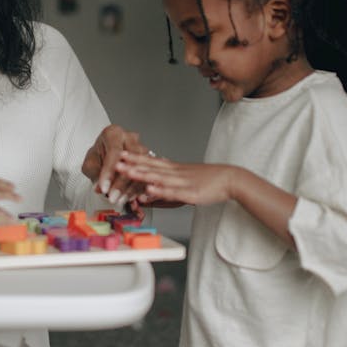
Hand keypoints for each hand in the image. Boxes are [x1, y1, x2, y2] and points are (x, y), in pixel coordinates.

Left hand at [82, 124, 150, 207]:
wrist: (105, 154)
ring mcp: (141, 148)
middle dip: (121, 183)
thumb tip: (100, 187)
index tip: (104, 187)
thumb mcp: (91, 163)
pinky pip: (146, 176)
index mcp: (114, 134)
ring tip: (120, 199)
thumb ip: (95, 174)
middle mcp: (130, 138)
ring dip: (130, 188)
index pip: (114, 152)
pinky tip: (130, 198)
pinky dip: (138, 189)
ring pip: (140, 169)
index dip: (109, 172)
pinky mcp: (148, 160)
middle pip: (130, 161)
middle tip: (112, 197)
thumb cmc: (99, 155)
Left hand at [115, 151, 232, 207]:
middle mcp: (176, 172)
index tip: (120, 153)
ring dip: (143, 174)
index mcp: (174, 169)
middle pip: (151, 167)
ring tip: (127, 172)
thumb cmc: (209, 180)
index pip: (151, 161)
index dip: (135, 157)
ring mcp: (182, 182)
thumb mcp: (187, 177)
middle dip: (132, 164)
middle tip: (116, 160)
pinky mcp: (190, 193)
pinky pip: (173, 192)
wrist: (230, 179)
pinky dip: (160, 190)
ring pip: (159, 177)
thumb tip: (156, 181)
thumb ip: (171, 178)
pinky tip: (149, 190)